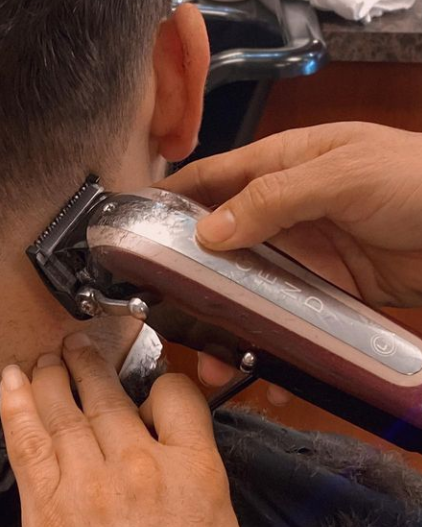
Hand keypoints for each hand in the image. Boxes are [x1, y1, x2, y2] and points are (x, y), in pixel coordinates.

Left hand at [0, 333, 246, 526]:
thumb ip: (193, 471)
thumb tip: (167, 434)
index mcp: (193, 471)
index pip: (175, 394)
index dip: (161, 381)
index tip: (148, 384)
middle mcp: (139, 465)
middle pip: (110, 392)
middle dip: (93, 361)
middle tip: (82, 345)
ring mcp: (88, 482)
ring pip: (65, 405)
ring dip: (53, 373)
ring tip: (49, 357)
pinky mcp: (46, 505)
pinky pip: (28, 439)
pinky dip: (17, 402)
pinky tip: (12, 377)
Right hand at [162, 122, 421, 386]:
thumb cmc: (419, 179)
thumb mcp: (343, 174)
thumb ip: (275, 197)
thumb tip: (209, 228)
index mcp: (284, 161)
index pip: (214, 175)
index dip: (172, 195)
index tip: (133, 224)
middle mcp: (287, 205)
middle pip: (222, 236)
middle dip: (188, 270)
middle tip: (160, 306)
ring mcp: (306, 250)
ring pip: (249, 282)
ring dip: (224, 314)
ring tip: (205, 353)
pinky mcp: (328, 289)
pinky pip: (287, 314)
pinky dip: (269, 338)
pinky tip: (260, 364)